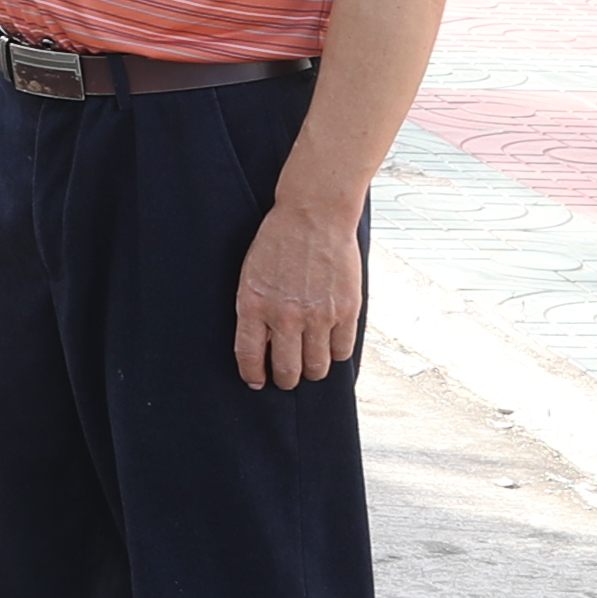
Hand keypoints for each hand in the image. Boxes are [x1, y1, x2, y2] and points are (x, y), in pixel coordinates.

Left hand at [234, 189, 366, 389]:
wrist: (313, 215)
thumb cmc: (278, 243)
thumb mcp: (252, 276)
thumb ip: (257, 311)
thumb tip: (264, 345)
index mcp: (254, 305)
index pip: (249, 356)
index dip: (253, 375)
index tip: (256, 382)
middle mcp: (285, 315)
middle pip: (288, 370)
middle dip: (286, 379)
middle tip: (287, 377)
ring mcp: (319, 315)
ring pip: (318, 367)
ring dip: (313, 371)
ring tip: (310, 363)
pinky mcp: (347, 310)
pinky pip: (343, 351)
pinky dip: (336, 354)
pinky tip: (330, 345)